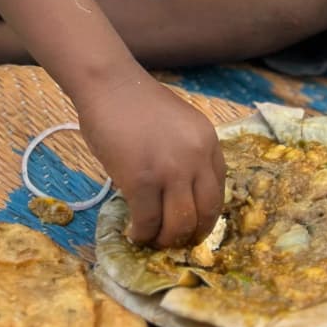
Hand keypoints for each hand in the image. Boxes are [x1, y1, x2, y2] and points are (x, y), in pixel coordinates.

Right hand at [76, 76, 224, 247]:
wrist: (109, 85)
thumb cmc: (136, 103)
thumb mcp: (178, 127)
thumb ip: (186, 156)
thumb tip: (179, 197)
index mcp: (209, 142)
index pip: (218, 192)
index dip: (205, 217)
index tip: (191, 227)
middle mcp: (197, 157)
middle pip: (205, 213)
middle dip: (190, 235)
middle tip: (173, 241)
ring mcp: (170, 170)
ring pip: (179, 224)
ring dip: (165, 239)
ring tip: (151, 239)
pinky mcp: (142, 180)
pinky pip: (148, 221)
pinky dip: (141, 233)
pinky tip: (134, 232)